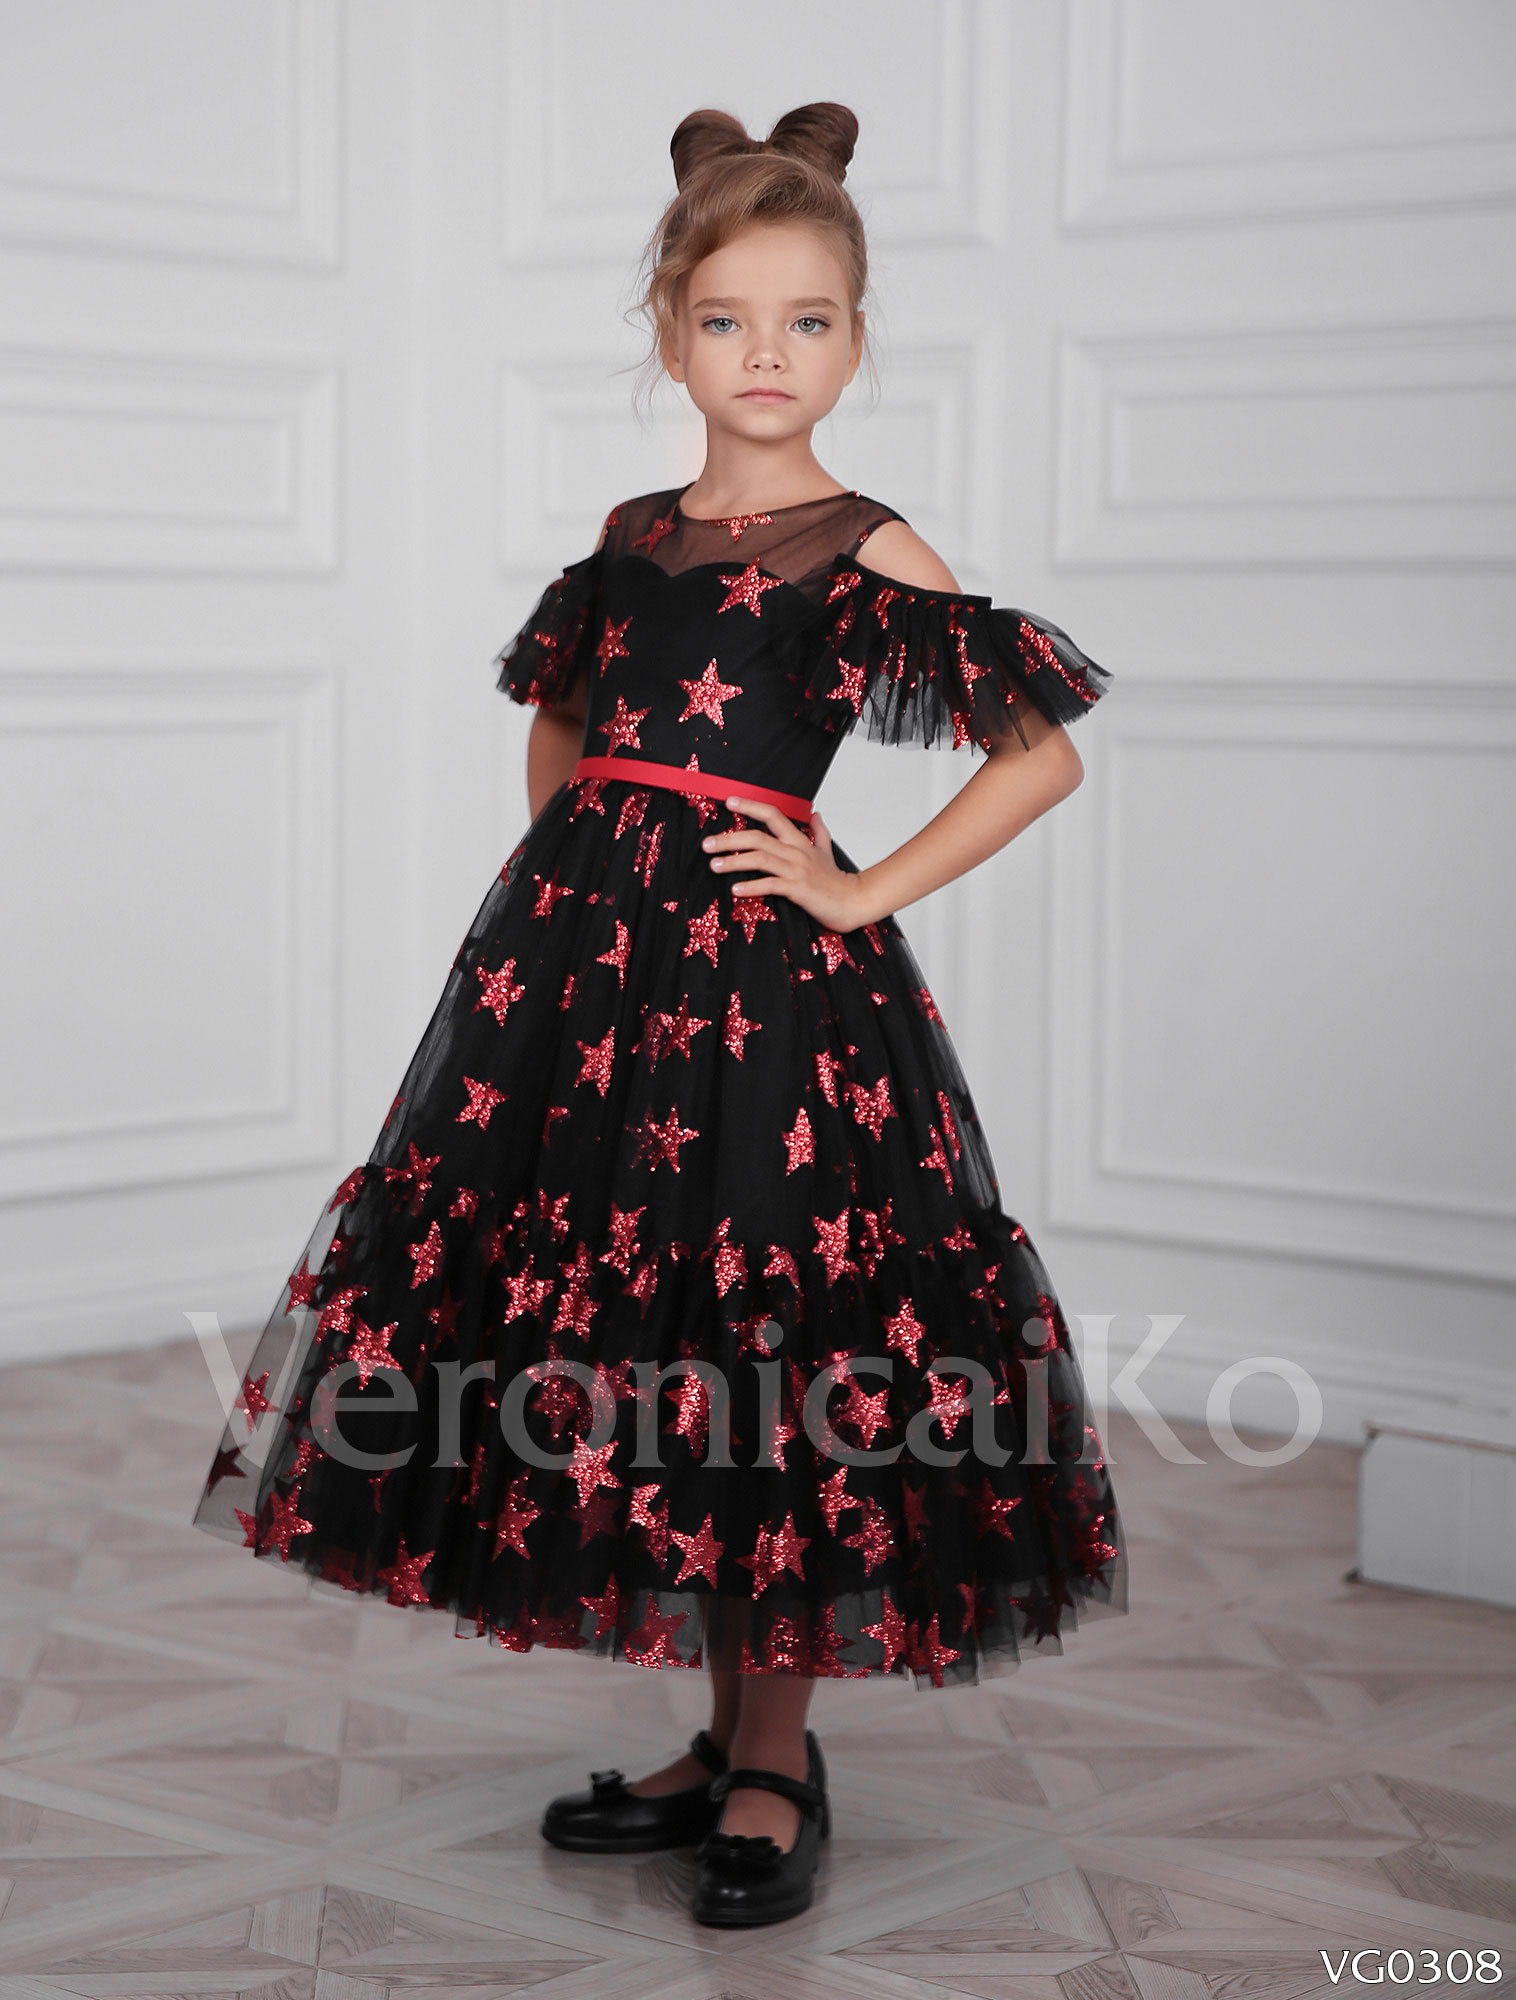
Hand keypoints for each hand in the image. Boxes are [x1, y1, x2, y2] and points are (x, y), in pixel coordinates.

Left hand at [703, 796, 878, 932]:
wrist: (853, 902)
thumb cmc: (836, 881)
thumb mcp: (827, 851)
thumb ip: (819, 832)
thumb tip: (816, 814)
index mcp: (800, 841)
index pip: (773, 815)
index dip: (751, 806)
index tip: (729, 801)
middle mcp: (796, 852)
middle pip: (758, 837)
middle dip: (729, 839)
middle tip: (708, 844)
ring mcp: (797, 870)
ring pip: (760, 859)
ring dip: (733, 861)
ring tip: (714, 865)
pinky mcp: (798, 889)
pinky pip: (770, 885)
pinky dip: (751, 886)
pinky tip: (735, 889)